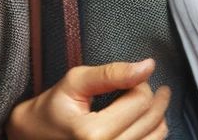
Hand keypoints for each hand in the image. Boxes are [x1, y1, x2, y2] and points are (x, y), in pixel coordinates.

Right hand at [6, 60, 168, 139]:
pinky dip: (152, 132)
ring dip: (158, 115)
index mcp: (94, 134)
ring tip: (154, 100)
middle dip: (155, 98)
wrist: (39, 134)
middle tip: (152, 85)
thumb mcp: (76, 81)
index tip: (136, 75)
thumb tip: (147, 66)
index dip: (142, 83)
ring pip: (157, 137)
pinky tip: (146, 119)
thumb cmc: (54, 107)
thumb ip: (112, 73)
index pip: (139, 102)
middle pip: (151, 121)